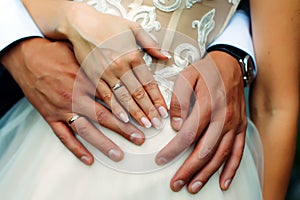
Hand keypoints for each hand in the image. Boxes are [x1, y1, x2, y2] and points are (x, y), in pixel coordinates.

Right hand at [0, 37, 145, 164]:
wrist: (27, 55)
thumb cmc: (55, 52)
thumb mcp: (82, 54)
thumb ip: (100, 66)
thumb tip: (121, 73)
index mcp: (87, 80)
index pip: (113, 98)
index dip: (130, 110)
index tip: (143, 119)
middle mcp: (76, 96)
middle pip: (104, 116)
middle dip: (123, 129)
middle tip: (139, 138)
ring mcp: (62, 108)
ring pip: (86, 130)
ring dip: (103, 143)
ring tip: (118, 154)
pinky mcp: (50, 116)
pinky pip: (63, 136)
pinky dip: (76, 149)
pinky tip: (88, 158)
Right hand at [59, 2, 168, 127]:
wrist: (80, 24)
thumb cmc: (107, 25)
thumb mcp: (133, 27)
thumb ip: (150, 43)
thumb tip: (164, 55)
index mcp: (132, 55)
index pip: (149, 82)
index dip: (157, 98)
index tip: (163, 110)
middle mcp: (120, 66)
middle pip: (138, 93)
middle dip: (149, 110)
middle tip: (157, 123)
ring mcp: (106, 74)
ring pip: (123, 98)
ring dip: (135, 113)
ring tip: (144, 126)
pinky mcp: (92, 78)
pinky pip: (105, 97)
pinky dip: (115, 109)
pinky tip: (123, 119)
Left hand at [155, 51, 246, 192]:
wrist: (230, 64)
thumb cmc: (206, 71)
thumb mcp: (186, 77)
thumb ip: (179, 101)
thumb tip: (175, 125)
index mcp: (208, 104)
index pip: (188, 134)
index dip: (173, 150)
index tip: (161, 159)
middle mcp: (223, 117)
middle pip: (205, 150)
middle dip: (189, 169)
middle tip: (176, 183)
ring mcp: (234, 124)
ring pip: (221, 155)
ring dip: (207, 173)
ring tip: (193, 186)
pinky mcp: (240, 127)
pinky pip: (238, 152)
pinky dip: (231, 169)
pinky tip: (224, 182)